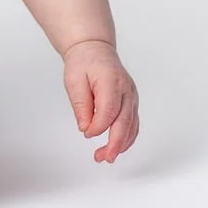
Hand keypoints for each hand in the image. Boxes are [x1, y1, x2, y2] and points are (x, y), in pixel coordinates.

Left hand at [62, 40, 138, 163]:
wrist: (95, 50)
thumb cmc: (84, 63)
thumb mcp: (74, 80)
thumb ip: (81, 104)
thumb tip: (86, 127)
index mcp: (112, 80)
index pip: (109, 110)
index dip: (97, 126)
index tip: (86, 132)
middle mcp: (126, 90)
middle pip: (124, 121)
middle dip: (115, 143)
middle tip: (103, 157)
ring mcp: (132, 96)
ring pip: (132, 125)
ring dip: (121, 144)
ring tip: (106, 157)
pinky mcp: (132, 102)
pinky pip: (133, 123)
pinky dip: (127, 138)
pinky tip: (117, 147)